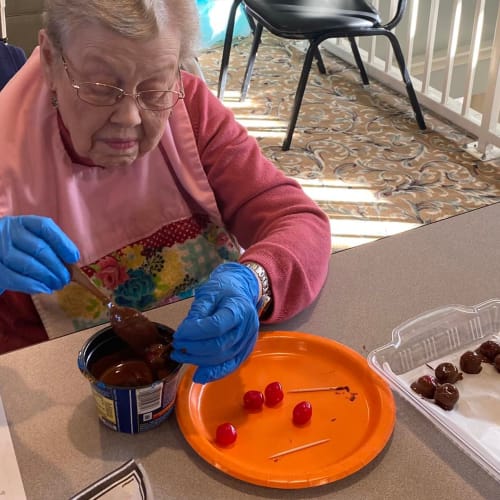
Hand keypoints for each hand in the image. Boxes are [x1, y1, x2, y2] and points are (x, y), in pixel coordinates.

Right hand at [0, 215, 79, 293]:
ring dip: (46, 276)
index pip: (45, 227)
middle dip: (57, 266)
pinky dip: (31, 284)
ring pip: (27, 263)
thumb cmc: (19, 252)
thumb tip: (71, 264)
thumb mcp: (32, 243)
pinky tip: (44, 289)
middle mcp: (9, 231)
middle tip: (65, 279)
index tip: (74, 258)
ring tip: (57, 285)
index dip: (62, 243)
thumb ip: (50, 249)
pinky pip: (13, 277)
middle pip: (39, 248)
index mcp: (23, 223)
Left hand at [171, 262, 259, 383]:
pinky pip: (230, 366)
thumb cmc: (223, 290)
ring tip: (180, 354)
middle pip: (219, 345)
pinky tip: (198, 375)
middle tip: (176, 344)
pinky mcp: (245, 351)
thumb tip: (184, 333)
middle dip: (193, 348)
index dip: (194, 332)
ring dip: (198, 360)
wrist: (240, 292)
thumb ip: (198, 312)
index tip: (178, 333)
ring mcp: (247, 341)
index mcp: (239, 308)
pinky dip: (213, 373)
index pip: (216, 326)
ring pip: (222, 358)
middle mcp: (247, 327)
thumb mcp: (208, 293)